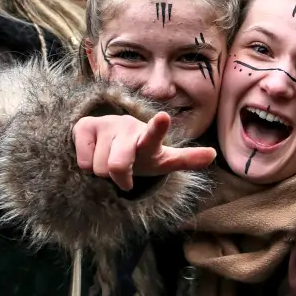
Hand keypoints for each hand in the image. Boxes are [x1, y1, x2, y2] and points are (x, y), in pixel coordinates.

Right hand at [73, 112, 216, 190]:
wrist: (112, 143)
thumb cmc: (141, 153)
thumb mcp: (164, 159)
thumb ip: (187, 159)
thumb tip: (213, 155)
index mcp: (148, 138)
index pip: (155, 135)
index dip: (158, 128)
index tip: (163, 118)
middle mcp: (127, 127)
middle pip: (117, 166)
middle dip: (120, 177)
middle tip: (126, 174)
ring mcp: (105, 124)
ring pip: (98, 167)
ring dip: (103, 171)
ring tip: (110, 158)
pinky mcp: (84, 126)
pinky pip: (83, 161)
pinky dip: (88, 164)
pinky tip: (95, 152)